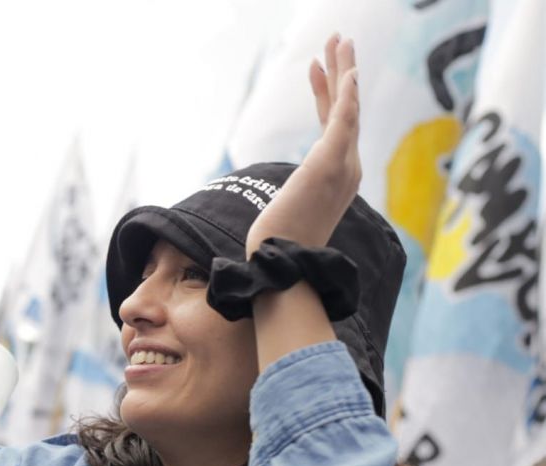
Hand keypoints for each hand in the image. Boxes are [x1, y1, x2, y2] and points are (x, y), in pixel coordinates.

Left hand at [245, 35, 360, 255]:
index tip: (316, 67)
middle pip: (347, 110)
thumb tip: (278, 212)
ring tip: (339, 39)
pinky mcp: (330, 165)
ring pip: (348, 108)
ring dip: (344, 71)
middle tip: (339, 39)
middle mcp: (347, 169)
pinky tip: (348, 72)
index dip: (327, 94)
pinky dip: (346, 96)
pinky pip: (343, 122)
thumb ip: (291, 204)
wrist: (282, 265)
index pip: (334, 126)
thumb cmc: (278, 249)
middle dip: (342, 72)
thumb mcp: (287, 216)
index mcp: (338, 178)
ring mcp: (342, 166)